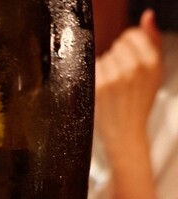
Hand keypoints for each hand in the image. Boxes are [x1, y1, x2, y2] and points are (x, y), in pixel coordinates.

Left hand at [95, 10, 162, 159]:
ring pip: (103, 58)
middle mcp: (135, 68)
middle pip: (116, 46)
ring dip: (104, 70)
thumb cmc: (138, 104)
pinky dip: (93, 79)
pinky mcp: (99, 86)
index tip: (127, 63)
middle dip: (116, 60)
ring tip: (112, 89)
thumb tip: (147, 16)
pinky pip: (91, 69)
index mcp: (152, 62)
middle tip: (120, 82)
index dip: (127, 48)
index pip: (131, 35)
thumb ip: (152, 42)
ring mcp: (115, 76)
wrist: (125, 135)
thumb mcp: (154, 74)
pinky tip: (102, 93)